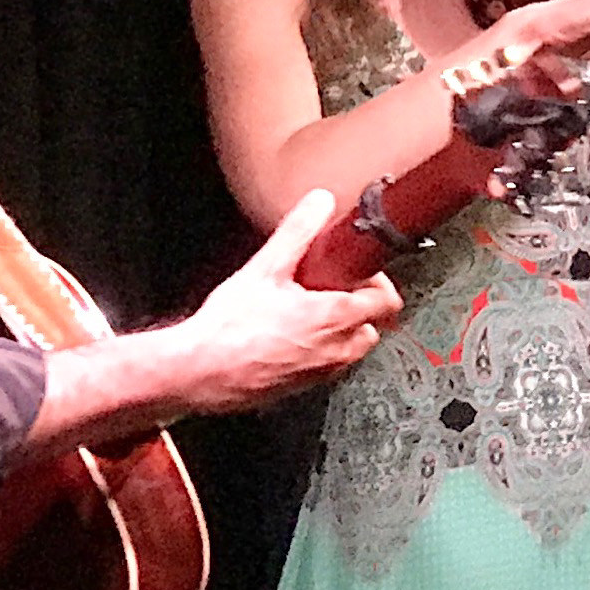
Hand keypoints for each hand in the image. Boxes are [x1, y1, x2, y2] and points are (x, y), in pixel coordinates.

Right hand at [175, 189, 399, 413]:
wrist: (202, 372)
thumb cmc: (230, 327)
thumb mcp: (265, 267)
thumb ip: (298, 231)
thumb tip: (320, 202)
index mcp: (336, 317)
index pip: (387, 300)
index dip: (375, 280)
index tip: (353, 270)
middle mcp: (337, 349)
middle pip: (374, 325)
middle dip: (358, 305)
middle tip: (329, 289)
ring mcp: (323, 373)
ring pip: (352, 347)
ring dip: (341, 329)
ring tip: (308, 311)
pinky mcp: (304, 387)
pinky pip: (329, 366)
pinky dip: (322, 349)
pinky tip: (290, 335)